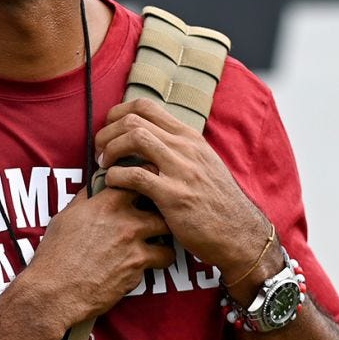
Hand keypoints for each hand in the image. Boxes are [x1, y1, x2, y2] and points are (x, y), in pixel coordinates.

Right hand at [22, 184, 175, 327]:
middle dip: (161, 209)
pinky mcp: (139, 266)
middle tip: (160, 213)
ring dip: (166, 234)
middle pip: (160, 204)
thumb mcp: (65, 219)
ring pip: (168, 231)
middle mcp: (124, 220)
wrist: (56, 292)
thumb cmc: (55, 256)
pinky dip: (160, 259)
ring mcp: (135, 243)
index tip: (151, 181)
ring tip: (161, 238)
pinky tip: (152, 261)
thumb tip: (94, 187)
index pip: (138, 178)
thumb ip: (85, 200)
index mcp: (105, 204)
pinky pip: (163, 257)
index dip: (147, 178)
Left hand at [94, 98, 271, 278]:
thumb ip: (178, 150)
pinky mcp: (173, 196)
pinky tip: (111, 185)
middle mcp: (185, 147)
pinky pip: (134, 176)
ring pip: (134, 138)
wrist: (238, 233)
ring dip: (110, 149)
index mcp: (189, 137)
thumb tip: (148, 141)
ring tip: (104, 165)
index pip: (146, 106)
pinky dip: (115, 177)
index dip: (118, 113)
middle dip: (108, 132)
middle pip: (135, 119)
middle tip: (99, 151)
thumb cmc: (216, 203)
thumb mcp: (203, 165)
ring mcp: (180, 170)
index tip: (108, 131)